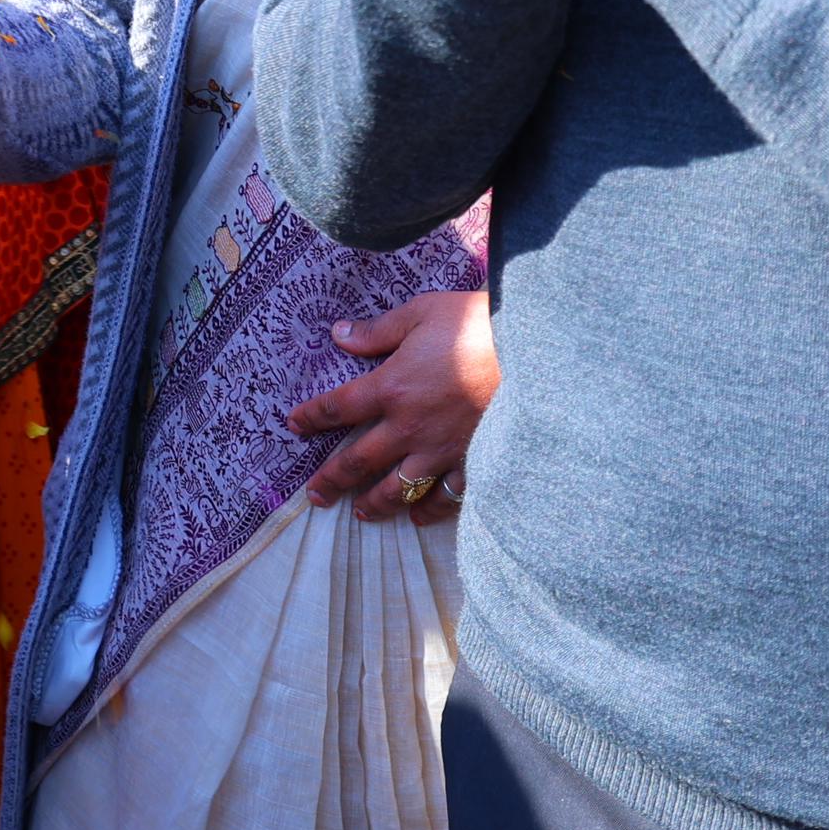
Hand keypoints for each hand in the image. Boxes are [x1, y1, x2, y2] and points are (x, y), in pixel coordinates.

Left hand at [289, 289, 497, 515]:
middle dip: (331, 480)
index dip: (313, 417)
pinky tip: (418, 517)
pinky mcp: (472, 462)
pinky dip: (429, 510)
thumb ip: (379, 330)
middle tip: (314, 497)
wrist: (534, 352)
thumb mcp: (422, 312)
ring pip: (397, 489)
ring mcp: (440, 451)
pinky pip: (444, 496)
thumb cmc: (477, 324)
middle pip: (358, 461)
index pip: (339, 408)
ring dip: (375, 504)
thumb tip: (339, 334)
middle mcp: (409, 427)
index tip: (294, 425)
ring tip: (360, 514)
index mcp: (391, 387)